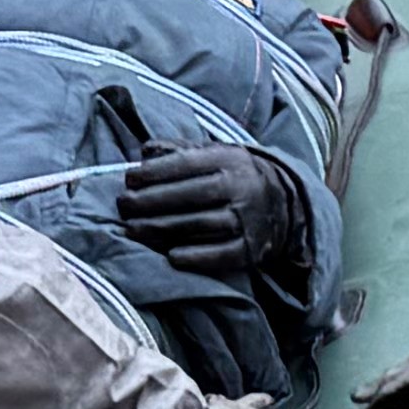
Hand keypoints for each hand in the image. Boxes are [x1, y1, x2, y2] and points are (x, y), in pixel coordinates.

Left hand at [115, 141, 307, 274]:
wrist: (284, 205)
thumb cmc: (234, 177)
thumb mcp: (214, 155)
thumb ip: (179, 150)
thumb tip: (145, 150)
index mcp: (230, 160)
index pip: (187, 164)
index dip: (155, 172)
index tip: (129, 179)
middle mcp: (241, 188)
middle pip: (190, 196)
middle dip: (151, 201)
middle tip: (123, 205)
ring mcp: (248, 220)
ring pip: (199, 225)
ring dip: (161, 229)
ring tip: (132, 229)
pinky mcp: (251, 249)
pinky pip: (220, 255)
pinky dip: (195, 257)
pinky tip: (170, 256)